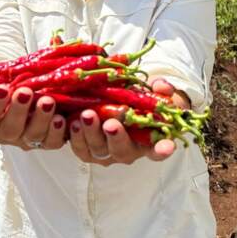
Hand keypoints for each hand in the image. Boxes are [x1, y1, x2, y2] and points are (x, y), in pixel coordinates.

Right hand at [0, 76, 65, 150]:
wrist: (18, 84)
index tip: (2, 88)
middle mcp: (5, 135)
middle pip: (10, 129)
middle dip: (18, 110)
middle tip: (25, 92)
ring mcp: (26, 139)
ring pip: (33, 136)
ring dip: (41, 119)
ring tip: (47, 101)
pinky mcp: (46, 140)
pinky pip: (52, 142)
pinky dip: (57, 133)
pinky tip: (62, 119)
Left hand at [69, 78, 185, 166]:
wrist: (117, 104)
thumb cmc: (139, 102)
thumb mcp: (155, 94)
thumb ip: (162, 90)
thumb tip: (161, 85)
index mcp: (147, 141)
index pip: (157, 149)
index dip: (161, 149)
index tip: (168, 146)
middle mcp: (127, 150)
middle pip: (121, 150)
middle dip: (116, 137)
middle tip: (110, 124)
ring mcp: (106, 151)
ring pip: (97, 149)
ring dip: (90, 134)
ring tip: (85, 116)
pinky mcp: (86, 149)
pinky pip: (79, 147)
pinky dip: (74, 136)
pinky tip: (69, 121)